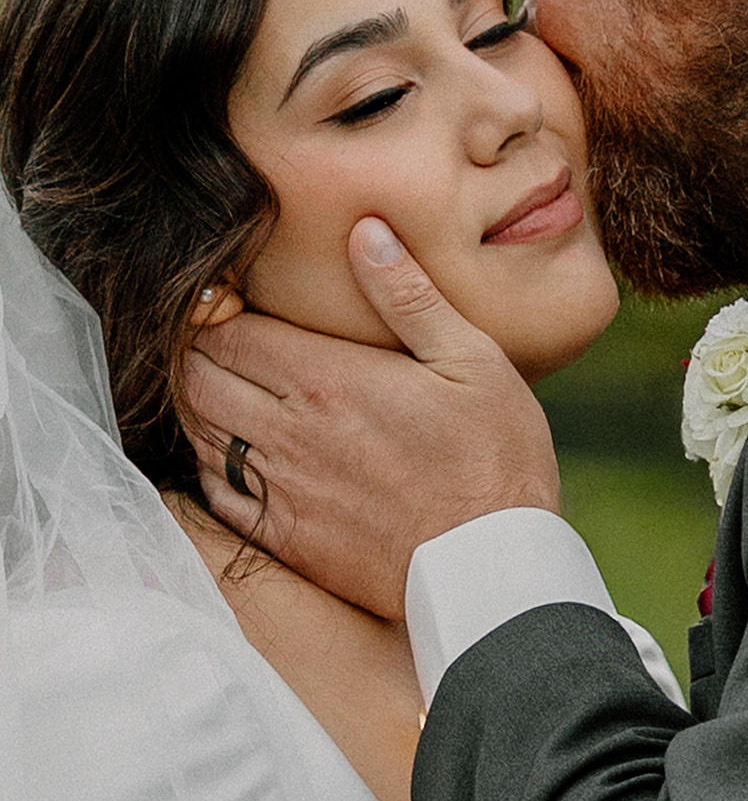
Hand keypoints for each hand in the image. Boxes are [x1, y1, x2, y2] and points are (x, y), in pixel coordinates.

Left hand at [184, 218, 560, 620]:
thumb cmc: (495, 462)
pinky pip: (217, 493)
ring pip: (200, 433)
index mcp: (328, 381)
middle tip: (224, 341)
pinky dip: (212, 464)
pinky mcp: (287, 539)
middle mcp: (290, 434)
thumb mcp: (473, 362)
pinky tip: (236, 452)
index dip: (216, 311)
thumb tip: (366, 231)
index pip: (226, 332)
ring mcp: (282, 491)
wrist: (492, 569)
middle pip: (198, 379)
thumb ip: (408, 296)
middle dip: (199, 351)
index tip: (233, 303)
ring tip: (228, 388)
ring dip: (201, 405)